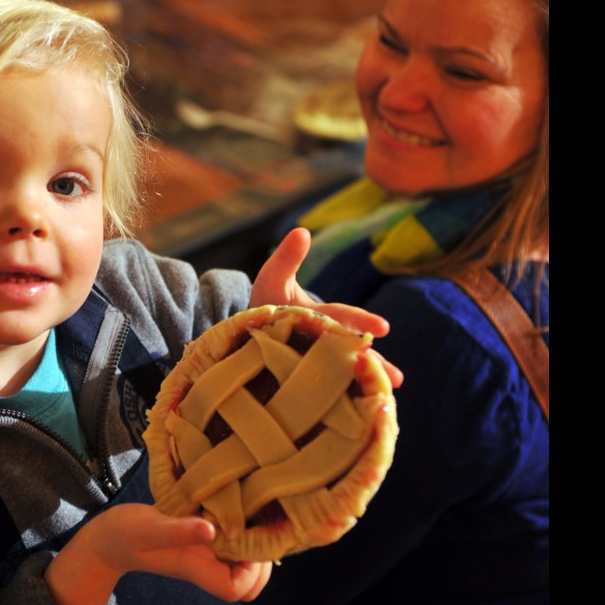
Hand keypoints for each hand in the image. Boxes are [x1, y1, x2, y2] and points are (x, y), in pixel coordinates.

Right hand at [45, 503, 270, 603]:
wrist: (109, 536)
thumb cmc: (126, 534)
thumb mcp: (151, 529)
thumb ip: (179, 531)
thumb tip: (211, 530)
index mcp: (197, 568)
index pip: (238, 589)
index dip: (252, 572)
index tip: (249, 542)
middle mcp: (205, 563)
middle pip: (248, 578)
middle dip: (259, 556)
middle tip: (255, 522)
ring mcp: (204, 552)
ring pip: (242, 559)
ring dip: (249, 538)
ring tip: (245, 511)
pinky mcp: (200, 537)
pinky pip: (229, 540)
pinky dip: (237, 526)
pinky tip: (231, 503)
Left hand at [251, 228, 403, 386]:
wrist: (252, 334)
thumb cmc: (267, 306)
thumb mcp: (273, 281)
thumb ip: (286, 260)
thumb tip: (302, 232)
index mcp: (320, 316)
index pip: (340, 317)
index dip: (358, 320)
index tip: (382, 326)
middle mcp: (325, 339)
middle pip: (350, 351)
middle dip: (372, 361)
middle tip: (396, 376)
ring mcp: (319, 362)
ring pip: (346, 372)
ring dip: (366, 382)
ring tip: (388, 396)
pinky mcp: (310, 381)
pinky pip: (329, 391)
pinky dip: (344, 400)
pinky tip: (358, 415)